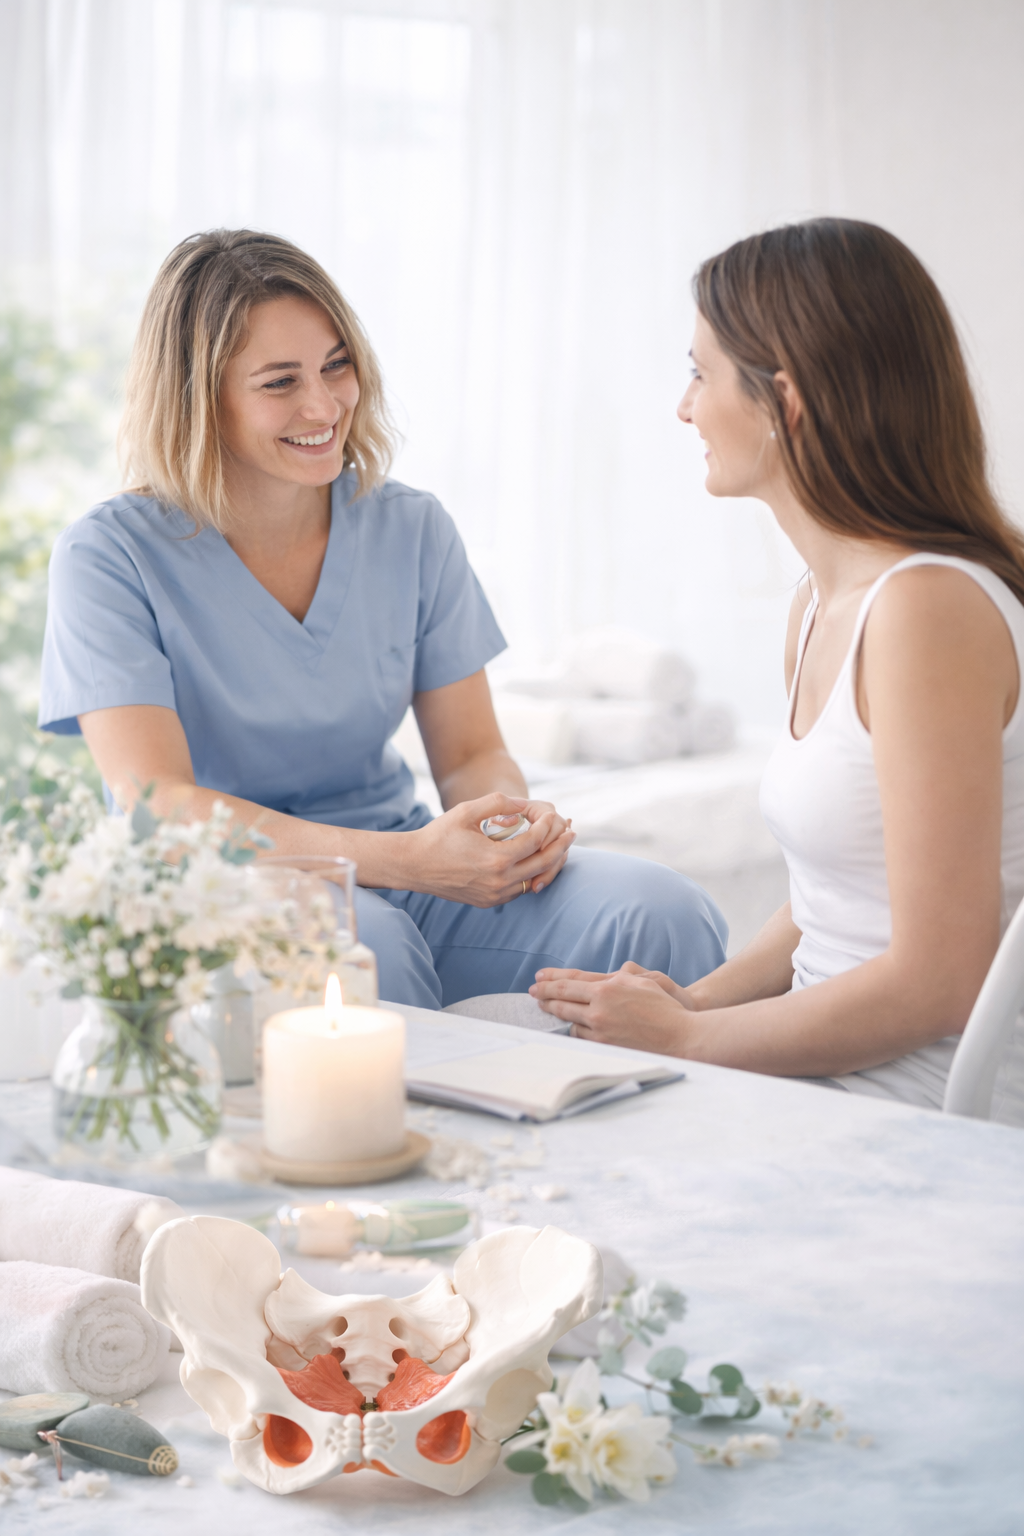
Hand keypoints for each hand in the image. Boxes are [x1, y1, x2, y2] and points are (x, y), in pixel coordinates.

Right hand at [404, 793, 575, 906]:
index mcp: (495, 859)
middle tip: (572, 832)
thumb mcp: (466, 811)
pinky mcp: (490, 902)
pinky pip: (520, 889)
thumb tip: (524, 804)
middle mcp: (498, 882)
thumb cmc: (438, 835)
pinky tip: (536, 861)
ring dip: (549, 863)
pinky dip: (531, 875)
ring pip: (535, 880)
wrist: (414, 866)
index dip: (548, 826)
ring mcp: (495, 895)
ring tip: (559, 847)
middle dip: (561, 846)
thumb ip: (498, 803)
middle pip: (543, 864)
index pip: (535, 842)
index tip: (552, 815)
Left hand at [529, 964, 696, 1054]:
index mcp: (608, 988)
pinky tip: (571, 1028)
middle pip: (563, 1002)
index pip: (570, 983)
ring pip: (570, 1022)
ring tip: (550, 1009)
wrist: (681, 1037)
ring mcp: (600, 1030)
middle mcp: (600, 1008)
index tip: (538, 980)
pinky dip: (575, 1031)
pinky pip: (581, 1038)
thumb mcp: (645, 980)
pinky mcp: (605, 1047)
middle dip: (545, 997)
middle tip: (534, 994)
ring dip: (558, 1015)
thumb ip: (622, 976)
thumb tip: (611, 975)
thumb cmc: (666, 1007)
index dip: (551, 981)